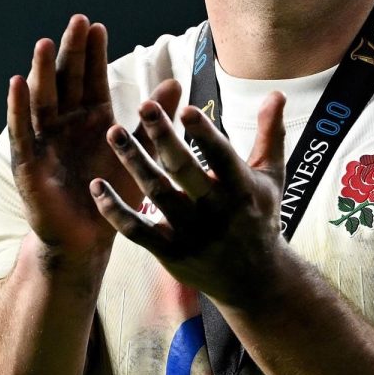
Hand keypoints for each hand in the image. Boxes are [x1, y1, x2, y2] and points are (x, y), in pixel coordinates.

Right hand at [7, 15, 179, 256]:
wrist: (89, 239)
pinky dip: (17, 107)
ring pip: (43, 99)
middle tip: (76, 22)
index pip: (92, 78)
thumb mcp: (140, 153)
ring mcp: (45, 139)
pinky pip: (21, 131)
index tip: (97, 26)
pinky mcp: (29, 162)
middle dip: (71, 52)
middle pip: (67, 80)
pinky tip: (17, 83)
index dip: (93, 53)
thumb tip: (176, 83)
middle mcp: (67, 122)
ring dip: (43, 72)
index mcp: (93, 118)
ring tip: (46, 44)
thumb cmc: (114, 193)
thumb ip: (154, 120)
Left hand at [90, 86, 288, 305]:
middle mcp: (217, 211)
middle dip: (163, 138)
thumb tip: (277, 93)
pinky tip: (96, 186)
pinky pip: (136, 231)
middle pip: (184, 171)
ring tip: (114, 132)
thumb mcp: (272, 177)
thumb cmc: (261, 217)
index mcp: (242, 189)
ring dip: (133, 162)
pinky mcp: (170, 253)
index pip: (222, 157)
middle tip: (143, 105)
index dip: (204, 134)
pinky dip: (114, 211)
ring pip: (156, 194)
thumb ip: (270, 134)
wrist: (256, 282)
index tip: (185, 107)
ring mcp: (191, 233)